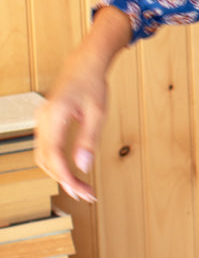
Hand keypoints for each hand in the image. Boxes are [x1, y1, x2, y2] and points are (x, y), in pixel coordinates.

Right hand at [35, 6, 131, 201]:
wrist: (84, 64)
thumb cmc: (93, 83)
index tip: (79, 191)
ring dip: (59, 173)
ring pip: (42, 156)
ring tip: (81, 186)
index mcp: (55, 115)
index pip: (54, 155)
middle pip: (45, 160)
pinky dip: (56, 163)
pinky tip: (71, 171)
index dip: (65, 176)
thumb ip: (88, 140)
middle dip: (64, 180)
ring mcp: (41, 120)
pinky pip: (45, 148)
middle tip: (85, 194)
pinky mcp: (44, 122)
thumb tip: (83, 167)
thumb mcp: (98, 112)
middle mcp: (43, 118)